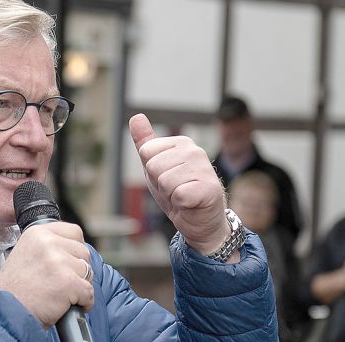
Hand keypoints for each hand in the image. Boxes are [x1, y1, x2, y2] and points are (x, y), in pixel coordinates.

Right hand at [0, 223, 93, 326]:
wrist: (6, 313)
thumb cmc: (16, 290)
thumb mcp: (26, 255)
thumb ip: (49, 247)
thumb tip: (75, 250)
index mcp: (37, 232)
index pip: (74, 232)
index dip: (75, 250)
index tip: (68, 263)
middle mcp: (48, 242)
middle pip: (84, 252)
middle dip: (78, 270)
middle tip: (60, 283)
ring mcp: (58, 261)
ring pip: (88, 272)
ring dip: (80, 286)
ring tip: (59, 295)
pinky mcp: (67, 282)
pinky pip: (88, 292)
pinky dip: (83, 303)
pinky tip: (67, 306)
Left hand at [129, 114, 230, 257]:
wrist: (200, 221)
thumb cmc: (178, 193)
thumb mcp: (156, 167)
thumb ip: (146, 143)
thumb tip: (136, 117)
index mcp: (181, 142)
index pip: (146, 152)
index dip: (151, 172)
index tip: (166, 179)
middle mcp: (195, 150)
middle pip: (153, 166)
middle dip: (159, 184)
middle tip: (175, 190)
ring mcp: (204, 168)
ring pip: (164, 181)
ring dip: (170, 195)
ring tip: (182, 197)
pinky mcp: (209, 188)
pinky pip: (177, 195)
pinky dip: (180, 204)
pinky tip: (190, 203)